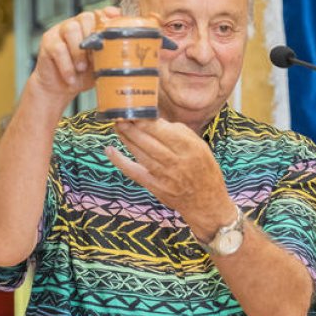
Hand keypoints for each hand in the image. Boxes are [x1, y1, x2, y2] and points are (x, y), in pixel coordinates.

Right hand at [30, 7, 121, 103]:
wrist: (60, 88)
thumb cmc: (83, 75)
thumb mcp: (101, 65)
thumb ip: (111, 54)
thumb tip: (126, 50)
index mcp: (89, 28)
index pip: (100, 13)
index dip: (108, 15)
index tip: (115, 20)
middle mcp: (75, 25)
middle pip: (86, 17)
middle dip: (92, 37)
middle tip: (95, 59)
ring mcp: (59, 31)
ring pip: (71, 29)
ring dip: (79, 51)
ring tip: (82, 68)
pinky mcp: (47, 42)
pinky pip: (58, 48)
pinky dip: (67, 65)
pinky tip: (71, 76)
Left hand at [104, 119, 235, 239]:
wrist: (206, 203)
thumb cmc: (204, 170)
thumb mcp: (201, 147)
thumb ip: (181, 133)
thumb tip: (156, 120)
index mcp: (191, 148)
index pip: (164, 131)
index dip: (147, 121)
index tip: (136, 111)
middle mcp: (178, 162)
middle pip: (149, 141)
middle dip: (133, 127)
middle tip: (121, 116)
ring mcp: (165, 176)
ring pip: (141, 154)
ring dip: (126, 139)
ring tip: (118, 126)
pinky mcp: (155, 187)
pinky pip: (134, 172)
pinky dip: (120, 161)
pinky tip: (110, 150)